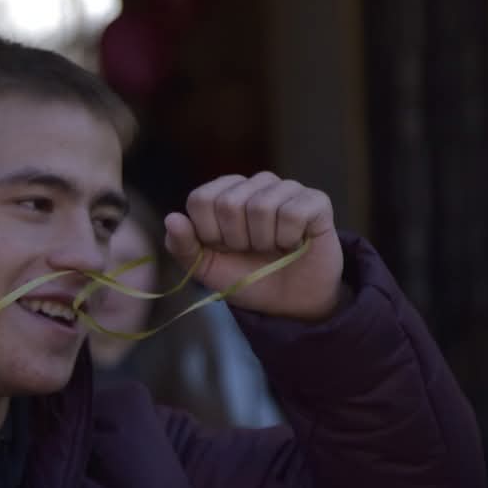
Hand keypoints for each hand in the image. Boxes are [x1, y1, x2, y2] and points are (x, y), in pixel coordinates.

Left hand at [164, 173, 343, 320]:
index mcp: (225, 193)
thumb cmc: (247, 278)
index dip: (208, 233)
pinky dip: (289, 238)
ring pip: (261, 207)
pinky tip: (294, 243)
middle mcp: (256, 184)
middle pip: (229, 203)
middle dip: (236, 240)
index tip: (223, 248)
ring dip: (264, 241)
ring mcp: (287, 189)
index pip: (200, 199)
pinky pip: (292, 213)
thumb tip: (172, 218)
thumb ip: (183, 246)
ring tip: (273, 248)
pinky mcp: (316, 201)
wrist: (289, 303)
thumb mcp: (206, 269)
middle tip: (251, 250)